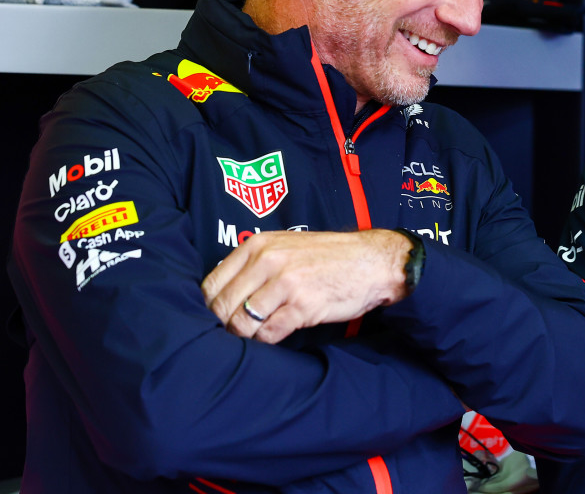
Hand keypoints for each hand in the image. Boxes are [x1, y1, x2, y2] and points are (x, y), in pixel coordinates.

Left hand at [201, 229, 413, 343]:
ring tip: (259, 332)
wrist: (373, 262)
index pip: (212, 284)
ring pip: (242, 322)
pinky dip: (268, 339)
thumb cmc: (329, 257)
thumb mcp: (287, 246)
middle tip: (237, 331)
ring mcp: (286, 283)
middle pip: (223, 306)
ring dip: (247, 334)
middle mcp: (269, 261)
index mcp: (259, 245)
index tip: (219, 316)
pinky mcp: (303, 305)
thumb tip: (222, 296)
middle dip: (226, 325)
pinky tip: (279, 332)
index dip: (210, 306)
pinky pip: (268, 333)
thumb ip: (255, 264)